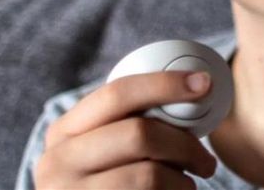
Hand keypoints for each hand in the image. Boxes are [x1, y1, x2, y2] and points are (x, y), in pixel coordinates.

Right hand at [35, 71, 216, 188]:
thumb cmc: (110, 185)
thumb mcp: (103, 151)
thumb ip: (129, 123)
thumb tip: (195, 86)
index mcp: (64, 131)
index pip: (117, 93)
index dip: (164, 83)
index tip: (203, 83)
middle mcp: (56, 162)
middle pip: (139, 134)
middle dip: (185, 144)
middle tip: (207, 162)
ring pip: (149, 175)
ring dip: (182, 181)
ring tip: (187, 188)